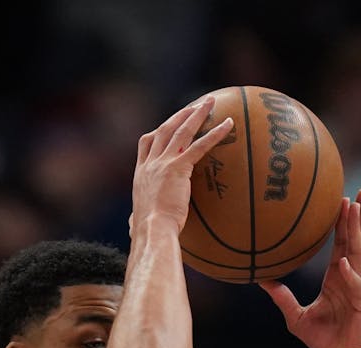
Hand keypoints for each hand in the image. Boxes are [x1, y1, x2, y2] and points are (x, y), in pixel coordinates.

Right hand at [130, 95, 233, 234]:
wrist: (152, 230)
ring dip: (196, 114)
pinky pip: (199, 146)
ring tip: (210, 102)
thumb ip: (135, 217)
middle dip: (180, 115)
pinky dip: (215, 133)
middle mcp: (150, 163)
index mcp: (141, 173)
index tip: (168, 123)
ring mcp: (163, 163)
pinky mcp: (178, 168)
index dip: (158, 131)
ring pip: (181, 131)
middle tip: (194, 105)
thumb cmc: (147, 232)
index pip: (146, 143)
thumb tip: (131, 226)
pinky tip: (228, 124)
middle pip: (164, 129)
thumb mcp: (136, 221)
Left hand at [259, 189, 360, 347]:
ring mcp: (360, 289)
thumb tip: (261, 281)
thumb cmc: (323, 339)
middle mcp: (351, 278)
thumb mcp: (295, 316)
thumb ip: (281, 297)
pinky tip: (342, 263)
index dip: (342, 223)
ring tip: (355, 209)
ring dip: (356, 232)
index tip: (341, 200)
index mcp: (337, 278)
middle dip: (358, 216)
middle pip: (356, 241)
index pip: (341, 244)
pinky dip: (349, 275)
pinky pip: (355, 286)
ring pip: (359, 255)